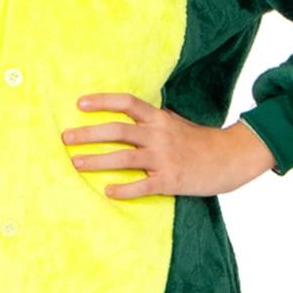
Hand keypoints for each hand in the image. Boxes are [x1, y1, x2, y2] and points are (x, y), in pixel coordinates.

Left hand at [60, 92, 277, 199]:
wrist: (227, 158)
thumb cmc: (198, 139)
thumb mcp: (175, 121)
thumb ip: (153, 119)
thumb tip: (128, 114)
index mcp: (159, 118)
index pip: (127, 103)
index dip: (103, 101)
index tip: (79, 103)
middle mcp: (159, 134)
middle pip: (117, 130)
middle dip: (88, 134)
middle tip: (65, 138)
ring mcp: (163, 157)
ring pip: (123, 158)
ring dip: (96, 161)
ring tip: (75, 163)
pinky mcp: (169, 180)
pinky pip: (141, 186)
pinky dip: (123, 190)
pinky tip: (107, 191)